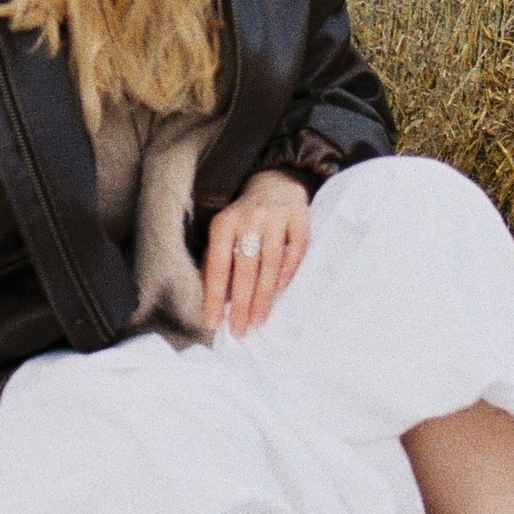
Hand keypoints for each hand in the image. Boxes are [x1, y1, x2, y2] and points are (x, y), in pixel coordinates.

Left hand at [202, 170, 310, 336]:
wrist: (276, 184)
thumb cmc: (244, 220)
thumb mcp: (224, 234)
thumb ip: (218, 263)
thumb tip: (215, 303)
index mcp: (224, 223)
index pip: (218, 264)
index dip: (215, 295)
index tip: (213, 322)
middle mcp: (249, 218)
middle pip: (245, 267)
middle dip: (241, 303)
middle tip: (239, 330)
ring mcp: (276, 216)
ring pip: (270, 262)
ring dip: (264, 296)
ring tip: (258, 320)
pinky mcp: (300, 216)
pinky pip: (296, 249)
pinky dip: (289, 270)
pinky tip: (281, 290)